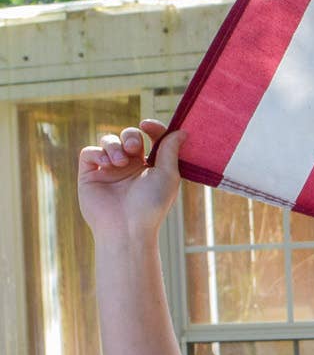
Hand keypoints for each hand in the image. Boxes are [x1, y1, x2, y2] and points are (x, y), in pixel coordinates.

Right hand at [77, 119, 182, 241]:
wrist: (127, 228)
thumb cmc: (151, 205)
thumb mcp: (167, 175)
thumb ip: (171, 150)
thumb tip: (182, 130)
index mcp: (150, 166)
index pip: (150, 138)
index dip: (151, 128)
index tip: (147, 126)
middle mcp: (129, 166)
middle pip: (128, 135)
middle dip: (130, 136)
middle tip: (134, 149)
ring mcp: (109, 170)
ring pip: (108, 141)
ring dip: (114, 146)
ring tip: (119, 163)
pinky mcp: (90, 175)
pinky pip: (89, 152)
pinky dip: (98, 153)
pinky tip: (106, 164)